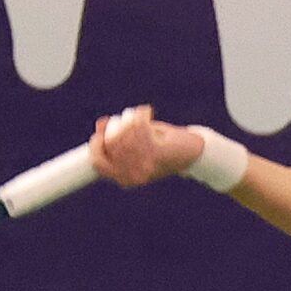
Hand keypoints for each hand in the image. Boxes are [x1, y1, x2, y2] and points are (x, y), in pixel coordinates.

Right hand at [88, 105, 203, 187]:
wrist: (195, 154)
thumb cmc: (164, 149)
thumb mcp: (138, 147)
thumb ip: (118, 139)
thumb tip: (101, 124)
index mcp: (126, 179)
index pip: (98, 163)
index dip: (95, 145)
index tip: (100, 132)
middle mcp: (134, 175)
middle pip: (109, 144)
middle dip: (113, 128)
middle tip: (122, 120)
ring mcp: (145, 164)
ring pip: (122, 134)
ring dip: (128, 120)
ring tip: (138, 117)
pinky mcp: (156, 151)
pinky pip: (137, 126)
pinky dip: (140, 114)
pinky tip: (146, 112)